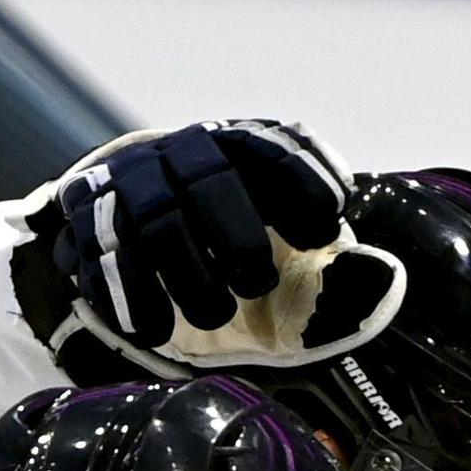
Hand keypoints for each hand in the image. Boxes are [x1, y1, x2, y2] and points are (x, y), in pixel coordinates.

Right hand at [30, 121, 402, 377]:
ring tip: (215, 314)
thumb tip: (382, 278)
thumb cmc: (218, 219)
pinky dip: (132, 297)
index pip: (268, 146)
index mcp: (231, 142)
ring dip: (188, 275)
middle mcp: (178, 153)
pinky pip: (105, 256)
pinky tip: (155, 327)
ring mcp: (129, 184)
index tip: (326, 230)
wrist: (120, 202)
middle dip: (237, 233)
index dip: (300, 182)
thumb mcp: (267, 218)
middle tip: (258, 282)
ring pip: (156, 222)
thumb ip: (318, 240)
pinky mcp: (88, 220)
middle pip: (207, 180)